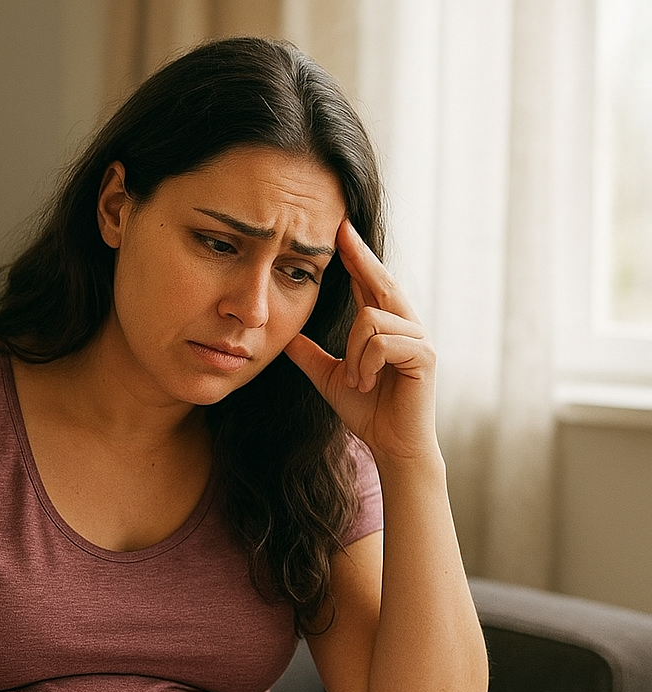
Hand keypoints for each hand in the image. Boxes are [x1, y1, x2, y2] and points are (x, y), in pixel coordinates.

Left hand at [285, 220, 438, 463]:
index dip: (356, 256)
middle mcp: (407, 325)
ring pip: (370, 319)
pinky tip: (366, 385)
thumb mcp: (329, 378)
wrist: (390, 444)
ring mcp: (419, 338)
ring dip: (352, 355)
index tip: (340, 229)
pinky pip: (381, 343)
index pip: (370, 283)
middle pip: (380, 282)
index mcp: (386, 326)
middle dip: (360, 257)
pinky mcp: (424, 355)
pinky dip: (364, 365)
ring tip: (355, 381)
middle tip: (340, 230)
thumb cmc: (367, 411)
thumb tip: (285, 336)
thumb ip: (310, 354)